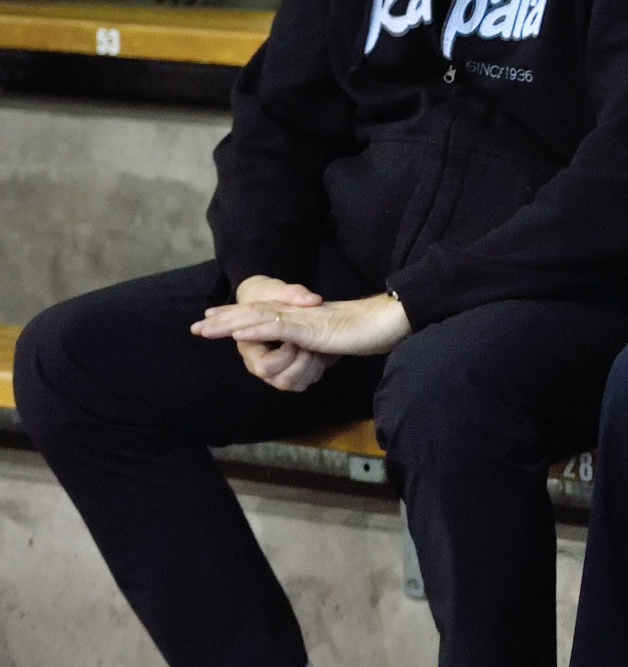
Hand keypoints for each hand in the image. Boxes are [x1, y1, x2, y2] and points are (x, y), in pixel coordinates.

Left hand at [194, 288, 411, 391]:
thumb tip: (314, 353)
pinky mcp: (311, 328)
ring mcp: (303, 319)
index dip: (239, 317)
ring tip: (205, 328)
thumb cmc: (370, 331)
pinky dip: (255, 330)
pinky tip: (237, 335)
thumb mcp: (339, 340)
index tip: (216, 322)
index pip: (266, 314)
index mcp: (303, 317)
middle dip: (224, 320)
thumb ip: (322, 344)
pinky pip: (278, 329)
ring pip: (259, 319)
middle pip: (254, 314)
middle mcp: (299, 314)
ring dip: (230, 324)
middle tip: (197, 325)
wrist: (390, 319)